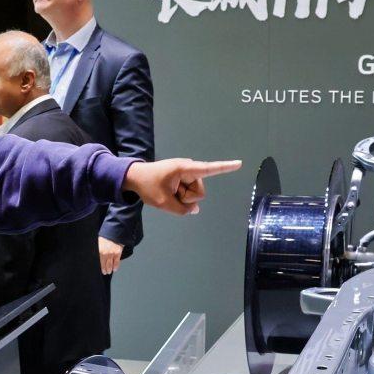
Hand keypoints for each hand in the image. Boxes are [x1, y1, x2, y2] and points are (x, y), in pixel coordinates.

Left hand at [98, 237, 123, 275]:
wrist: (114, 231)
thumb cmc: (105, 236)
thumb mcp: (98, 242)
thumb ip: (97, 249)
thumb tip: (96, 256)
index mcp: (99, 250)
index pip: (99, 262)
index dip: (100, 267)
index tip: (101, 270)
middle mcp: (105, 253)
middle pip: (104, 265)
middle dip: (105, 270)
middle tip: (105, 272)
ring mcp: (112, 254)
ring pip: (110, 265)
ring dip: (109, 269)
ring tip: (109, 271)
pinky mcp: (118, 253)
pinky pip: (116, 262)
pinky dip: (115, 267)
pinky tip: (114, 269)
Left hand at [122, 159, 242, 215]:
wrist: (134, 177)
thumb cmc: (147, 186)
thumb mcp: (163, 203)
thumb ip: (182, 210)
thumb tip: (195, 210)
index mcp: (185, 169)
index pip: (209, 169)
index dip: (225, 167)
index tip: (239, 163)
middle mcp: (189, 169)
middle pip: (200, 192)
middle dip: (187, 198)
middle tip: (170, 194)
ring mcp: (187, 174)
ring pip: (195, 194)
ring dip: (182, 197)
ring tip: (168, 192)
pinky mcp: (184, 178)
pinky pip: (189, 192)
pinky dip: (181, 196)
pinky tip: (171, 192)